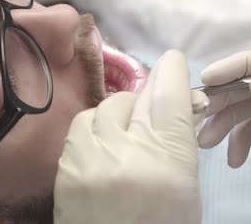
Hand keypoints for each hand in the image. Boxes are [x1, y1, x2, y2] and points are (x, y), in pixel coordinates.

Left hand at [53, 50, 204, 223]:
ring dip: (117, 115)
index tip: (172, 62)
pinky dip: (93, 130)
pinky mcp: (66, 168)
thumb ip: (178, 141)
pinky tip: (100, 149)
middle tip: (148, 119)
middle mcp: (130, 154)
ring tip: (122, 139)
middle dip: (146, 99)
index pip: (170, 97)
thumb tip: (174, 100)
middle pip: (137, 97)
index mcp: (170, 162)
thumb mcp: (184, 187)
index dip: (172, 72)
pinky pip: (81, 126)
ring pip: (106, 107)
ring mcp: (93, 159)